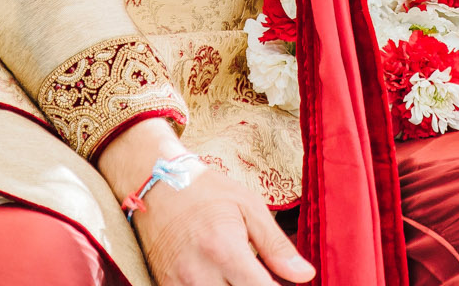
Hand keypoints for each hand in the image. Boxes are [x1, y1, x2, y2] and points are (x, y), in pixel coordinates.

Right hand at [99, 120, 313, 285]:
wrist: (154, 182)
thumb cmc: (206, 190)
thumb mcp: (248, 206)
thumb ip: (276, 245)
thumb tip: (305, 275)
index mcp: (225, 249)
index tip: (284, 285)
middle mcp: (198, 274)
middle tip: (264, 277)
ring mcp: (178, 284)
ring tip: (242, 276)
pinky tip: (224, 280)